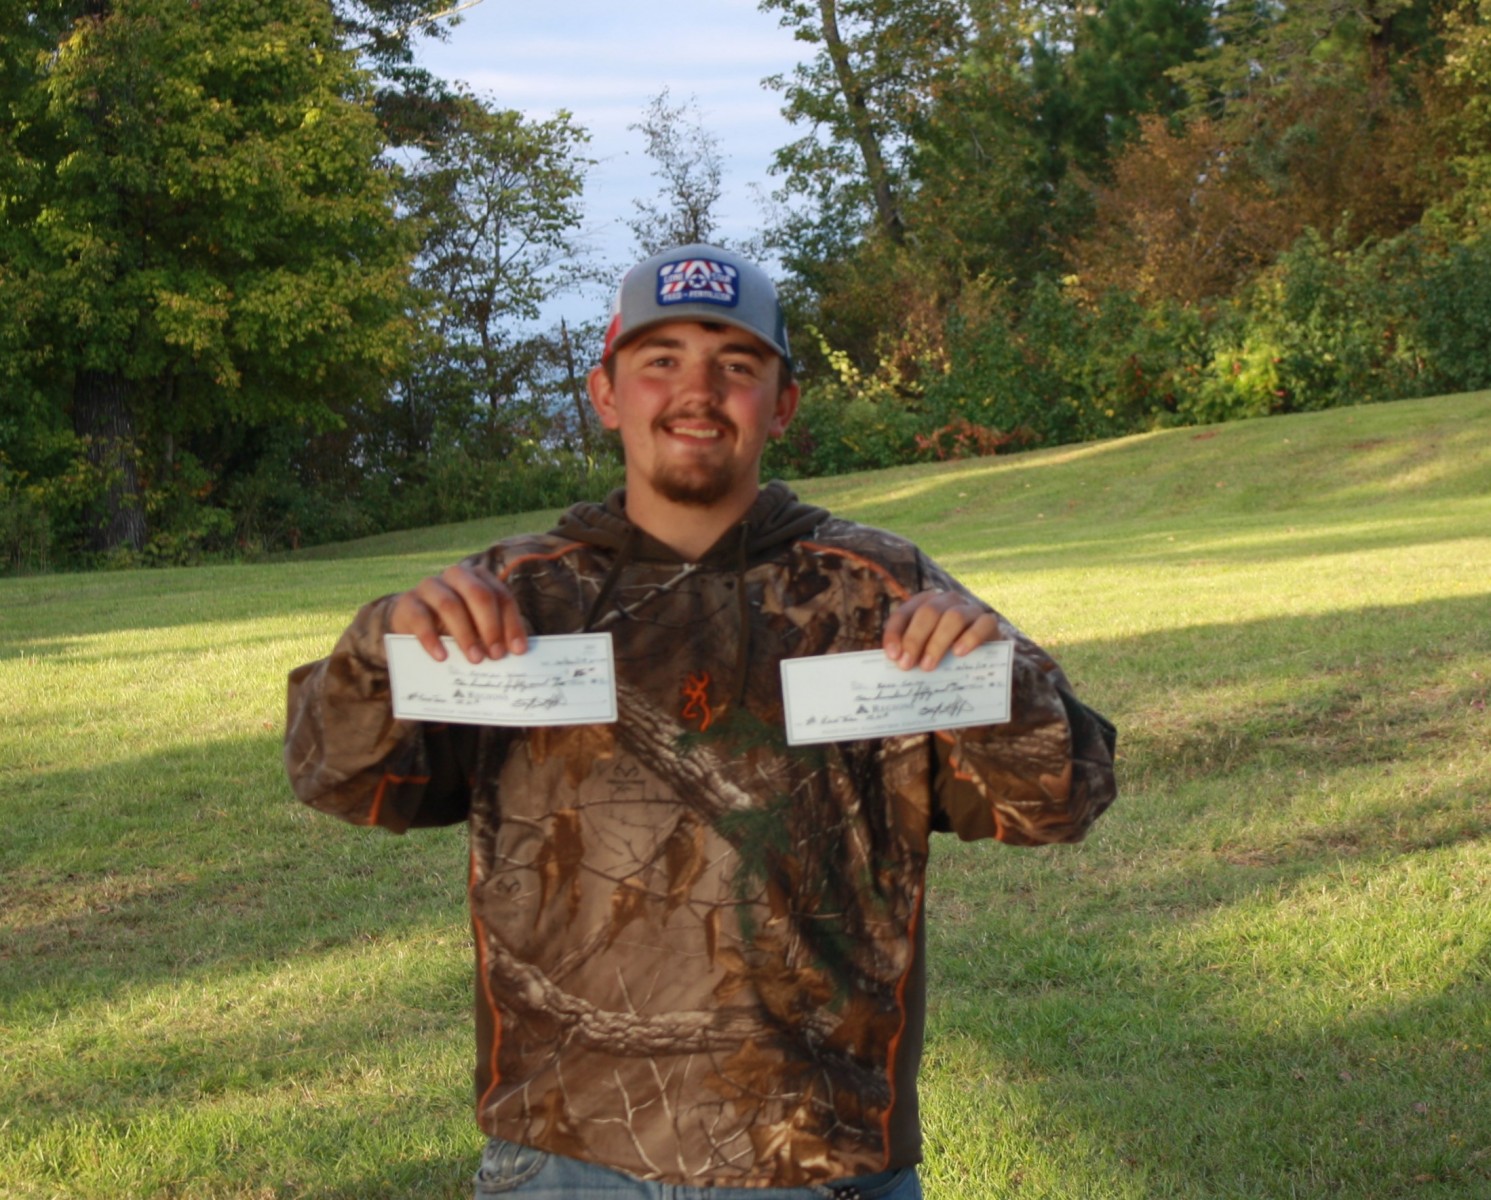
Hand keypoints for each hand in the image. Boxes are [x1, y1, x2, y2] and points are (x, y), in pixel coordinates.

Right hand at [388, 563, 527, 663]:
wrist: (412, 625)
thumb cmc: (454, 627)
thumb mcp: (477, 628)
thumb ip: (495, 635)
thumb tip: (517, 653)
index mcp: (479, 578)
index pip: (501, 596)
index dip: (512, 623)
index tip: (517, 650)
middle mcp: (455, 576)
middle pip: (478, 594)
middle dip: (491, 626)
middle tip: (496, 655)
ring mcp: (429, 587)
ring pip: (450, 604)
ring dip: (466, 634)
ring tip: (475, 659)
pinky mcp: (407, 603)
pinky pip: (420, 618)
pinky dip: (432, 639)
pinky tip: (442, 657)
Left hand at [883, 589, 1000, 670]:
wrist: (983, 657)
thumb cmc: (944, 655)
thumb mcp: (923, 652)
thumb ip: (909, 652)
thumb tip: (895, 661)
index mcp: (924, 603)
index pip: (904, 613)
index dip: (895, 633)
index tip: (892, 656)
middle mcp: (947, 601)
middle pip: (928, 612)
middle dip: (914, 639)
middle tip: (907, 665)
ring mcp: (970, 609)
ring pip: (953, 617)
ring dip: (937, 642)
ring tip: (928, 666)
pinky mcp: (989, 622)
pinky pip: (982, 625)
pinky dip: (969, 638)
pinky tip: (958, 653)